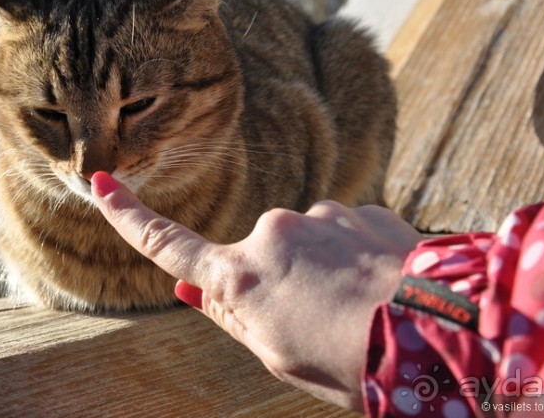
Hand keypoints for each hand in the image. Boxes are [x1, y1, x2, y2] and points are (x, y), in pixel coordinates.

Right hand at [91, 172, 421, 409]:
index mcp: (241, 276)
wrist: (442, 333)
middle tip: (321, 325)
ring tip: (361, 310)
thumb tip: (188, 289)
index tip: (102, 183)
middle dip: (276, 282)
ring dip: (322, 271)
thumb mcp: (277, 356)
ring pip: (305, 244)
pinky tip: (381, 286)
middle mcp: (272, 231)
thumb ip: (231, 316)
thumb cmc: (350, 361)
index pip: (168, 244)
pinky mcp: (360, 208)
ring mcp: (319, 214)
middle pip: (256, 256)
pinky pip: (343, 234)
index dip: (130, 216)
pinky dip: (354, 258)